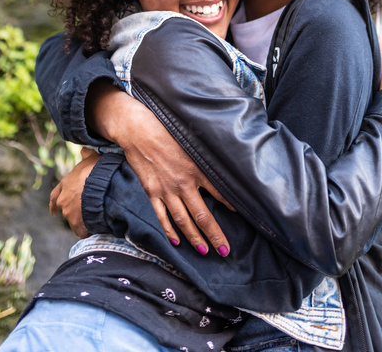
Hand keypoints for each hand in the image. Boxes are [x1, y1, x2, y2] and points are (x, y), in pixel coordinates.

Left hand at [49, 148, 98, 236]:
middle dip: (72, 212)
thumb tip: (84, 150)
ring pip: (73, 221)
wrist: (101, 184)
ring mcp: (69, 212)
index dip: (54, 204)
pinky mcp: (77, 223)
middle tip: (80, 216)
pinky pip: (82, 231)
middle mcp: (63, 199)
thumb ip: (87, 155)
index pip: (54, 196)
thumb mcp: (92, 158)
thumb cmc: (97, 169)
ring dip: (80, 222)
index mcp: (64, 184)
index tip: (53, 211)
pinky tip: (94, 230)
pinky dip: (87, 231)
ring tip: (92, 222)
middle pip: (65, 210)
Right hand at [89, 83, 234, 255]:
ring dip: (195, 238)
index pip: (219, 192)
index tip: (243, 216)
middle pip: (202, 216)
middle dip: (215, 236)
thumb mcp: (191, 139)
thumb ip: (205, 155)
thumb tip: (221, 162)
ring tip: (205, 251)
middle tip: (225, 251)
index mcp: (196, 169)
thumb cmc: (166, 130)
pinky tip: (176, 241)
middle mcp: (183, 183)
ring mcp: (166, 190)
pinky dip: (169, 230)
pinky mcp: (152, 192)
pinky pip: (162, 216)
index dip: (232, 206)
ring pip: (183, 221)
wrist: (138, 130)